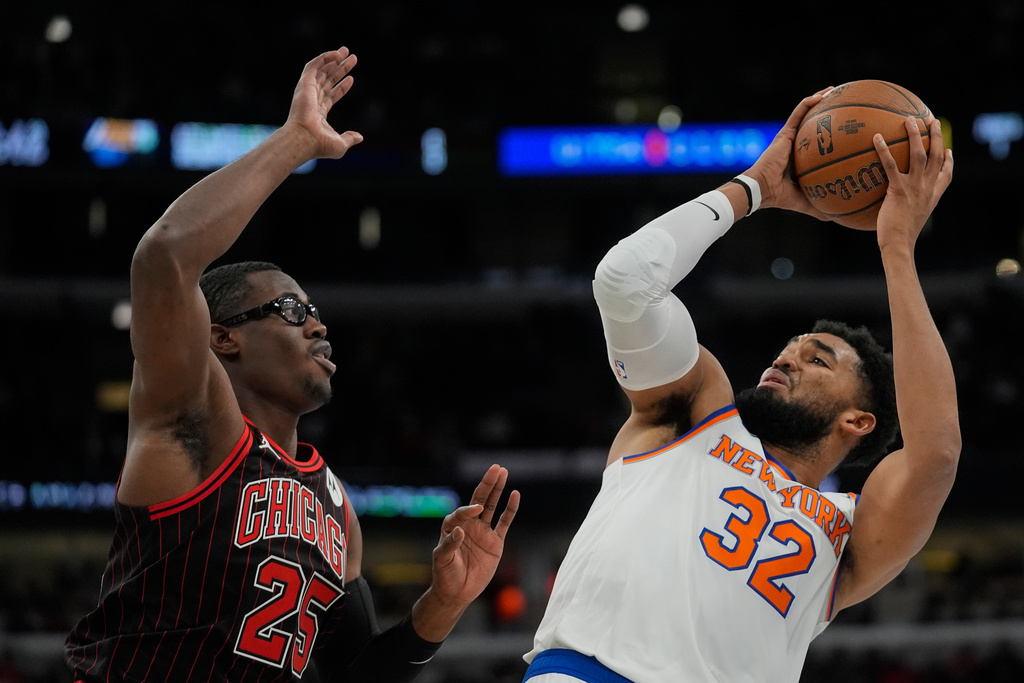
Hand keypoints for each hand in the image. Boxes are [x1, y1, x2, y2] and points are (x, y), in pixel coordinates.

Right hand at [285, 46, 363, 159]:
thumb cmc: (320, 145)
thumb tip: (360, 137)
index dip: (342, 87)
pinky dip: (324, 58)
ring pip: (322, 70)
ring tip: (347, 51)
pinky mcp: (304, 83)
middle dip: (340, 69)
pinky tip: (337, 54)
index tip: (351, 78)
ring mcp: (307, 91)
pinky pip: (314, 65)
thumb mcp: (340, 144)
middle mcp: (312, 100)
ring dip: (334, 60)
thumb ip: (350, 138)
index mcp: (319, 113)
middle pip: (328, 80)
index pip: (331, 95)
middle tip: (352, 58)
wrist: (304, 139)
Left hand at [430, 464, 519, 605]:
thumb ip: (449, 545)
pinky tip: (515, 495)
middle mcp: (469, 525)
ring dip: (497, 490)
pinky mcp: (495, 542)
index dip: (468, 509)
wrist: (457, 592)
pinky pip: (504, 522)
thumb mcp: (442, 561)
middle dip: (487, 484)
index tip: (476, 509)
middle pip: (479, 500)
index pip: (462, 512)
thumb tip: (460, 531)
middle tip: (496, 468)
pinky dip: (510, 509)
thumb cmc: (445, 575)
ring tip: (503, 472)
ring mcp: (483, 532)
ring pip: (492, 506)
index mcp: (453, 527)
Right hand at [746, 87, 833, 218]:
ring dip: (820, 99)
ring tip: (834, 90)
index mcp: (800, 158)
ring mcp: (789, 137)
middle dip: (827, 111)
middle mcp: (795, 144)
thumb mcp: (805, 201)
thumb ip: (819, 207)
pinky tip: (822, 95)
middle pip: (812, 123)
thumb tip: (836, 219)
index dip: (829, 133)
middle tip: (844, 102)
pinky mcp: (784, 133)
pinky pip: (798, 113)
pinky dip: (809, 103)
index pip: (815, 142)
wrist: (762, 190)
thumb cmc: (779, 196)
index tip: (845, 128)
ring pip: (806, 113)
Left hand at [874, 117, 952, 251]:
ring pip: (919, 154)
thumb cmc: (900, 237)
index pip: (946, 175)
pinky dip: (884, 150)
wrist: (900, 244)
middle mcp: (927, 187)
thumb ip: (906, 209)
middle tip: (932, 121)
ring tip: (909, 120)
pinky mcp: (898, 189)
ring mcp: (915, 187)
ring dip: (915, 135)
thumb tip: (891, 207)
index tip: (948, 151)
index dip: (948, 162)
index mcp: (933, 195)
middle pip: (936, 156)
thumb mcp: (910, 220)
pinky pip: (891, 165)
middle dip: (937, 136)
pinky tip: (877, 138)